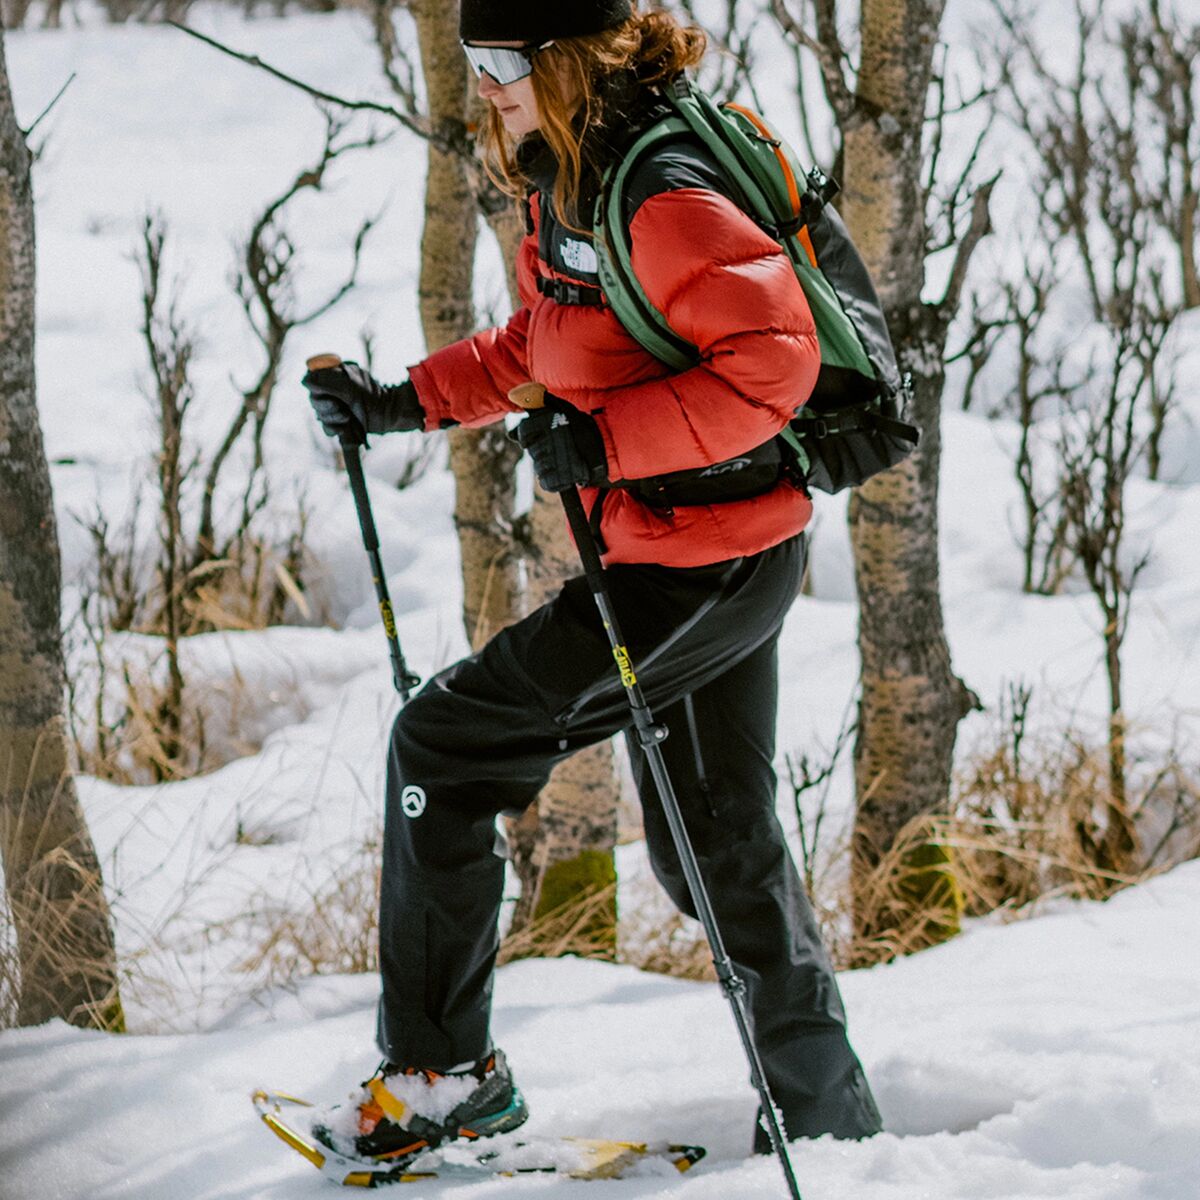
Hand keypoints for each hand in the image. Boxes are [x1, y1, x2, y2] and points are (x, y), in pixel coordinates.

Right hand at [302, 361, 423, 443]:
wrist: (388, 413)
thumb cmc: (371, 394)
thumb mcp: (350, 384)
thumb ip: (327, 381)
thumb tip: (304, 381)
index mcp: (332, 375)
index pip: (311, 381)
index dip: (316, 389)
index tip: (326, 393)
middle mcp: (331, 390)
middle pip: (314, 400)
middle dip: (326, 407)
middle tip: (340, 408)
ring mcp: (335, 406)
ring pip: (320, 415)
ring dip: (332, 418)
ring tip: (347, 417)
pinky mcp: (339, 422)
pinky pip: (327, 428)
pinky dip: (333, 429)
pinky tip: (343, 428)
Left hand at [511, 396, 607, 492]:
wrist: (607, 446)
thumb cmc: (583, 428)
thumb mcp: (562, 412)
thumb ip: (537, 417)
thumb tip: (510, 433)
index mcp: (548, 421)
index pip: (523, 433)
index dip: (527, 439)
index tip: (534, 440)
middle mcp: (550, 438)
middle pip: (532, 453)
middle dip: (542, 454)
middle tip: (557, 451)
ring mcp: (556, 458)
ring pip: (539, 468)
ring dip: (548, 467)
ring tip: (563, 461)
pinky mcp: (562, 475)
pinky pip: (546, 483)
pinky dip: (552, 481)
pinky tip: (562, 474)